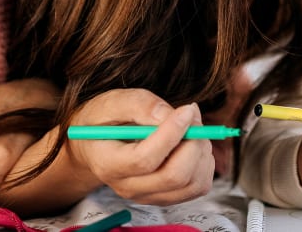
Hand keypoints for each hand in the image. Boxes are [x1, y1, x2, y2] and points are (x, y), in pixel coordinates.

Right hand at [65, 89, 214, 205]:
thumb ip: (138, 104)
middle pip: (173, 176)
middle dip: (192, 143)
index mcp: (108, 164)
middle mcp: (127, 187)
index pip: (145, 159)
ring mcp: (148, 196)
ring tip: (191, 129)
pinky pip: (198, 187)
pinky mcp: (166, 198)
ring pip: (191, 183)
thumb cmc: (103, 120)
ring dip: (201, 152)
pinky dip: (204, 164)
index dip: (171, 134)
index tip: (186, 110)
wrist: (97, 144)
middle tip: (192, 117)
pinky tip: (192, 145)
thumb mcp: (111, 102)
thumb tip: (167, 115)